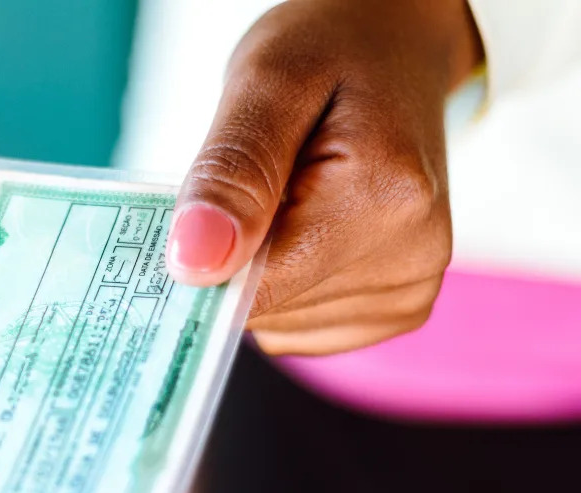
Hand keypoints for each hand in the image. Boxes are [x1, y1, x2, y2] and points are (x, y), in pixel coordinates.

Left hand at [165, 0, 482, 354]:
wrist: (394, 52)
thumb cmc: (330, 53)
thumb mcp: (266, 82)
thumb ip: (230, 172)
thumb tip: (195, 264)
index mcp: (384, 198)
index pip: (257, 286)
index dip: (206, 262)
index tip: (192, 218)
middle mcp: (413, 257)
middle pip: (268, 308)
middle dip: (237, 255)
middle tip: (255, 182)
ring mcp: (411, 288)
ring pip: (279, 323)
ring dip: (261, 268)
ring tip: (290, 195)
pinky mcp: (399, 305)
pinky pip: (301, 327)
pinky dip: (284, 284)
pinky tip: (304, 227)